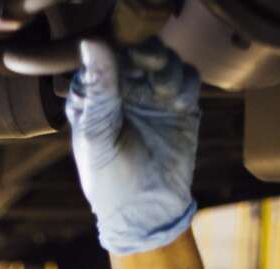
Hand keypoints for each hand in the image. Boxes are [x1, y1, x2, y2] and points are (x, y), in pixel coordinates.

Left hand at [66, 39, 200, 255]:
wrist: (146, 214)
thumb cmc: (110, 182)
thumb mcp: (97, 135)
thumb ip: (99, 90)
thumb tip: (91, 43)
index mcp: (95, 96)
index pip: (105, 55)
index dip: (117, 51)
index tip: (125, 63)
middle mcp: (124, 92)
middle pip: (139, 51)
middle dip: (148, 54)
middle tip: (150, 67)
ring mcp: (153, 98)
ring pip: (166, 60)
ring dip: (168, 67)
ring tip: (163, 93)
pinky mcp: (180, 109)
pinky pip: (188, 79)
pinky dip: (185, 84)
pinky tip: (177, 104)